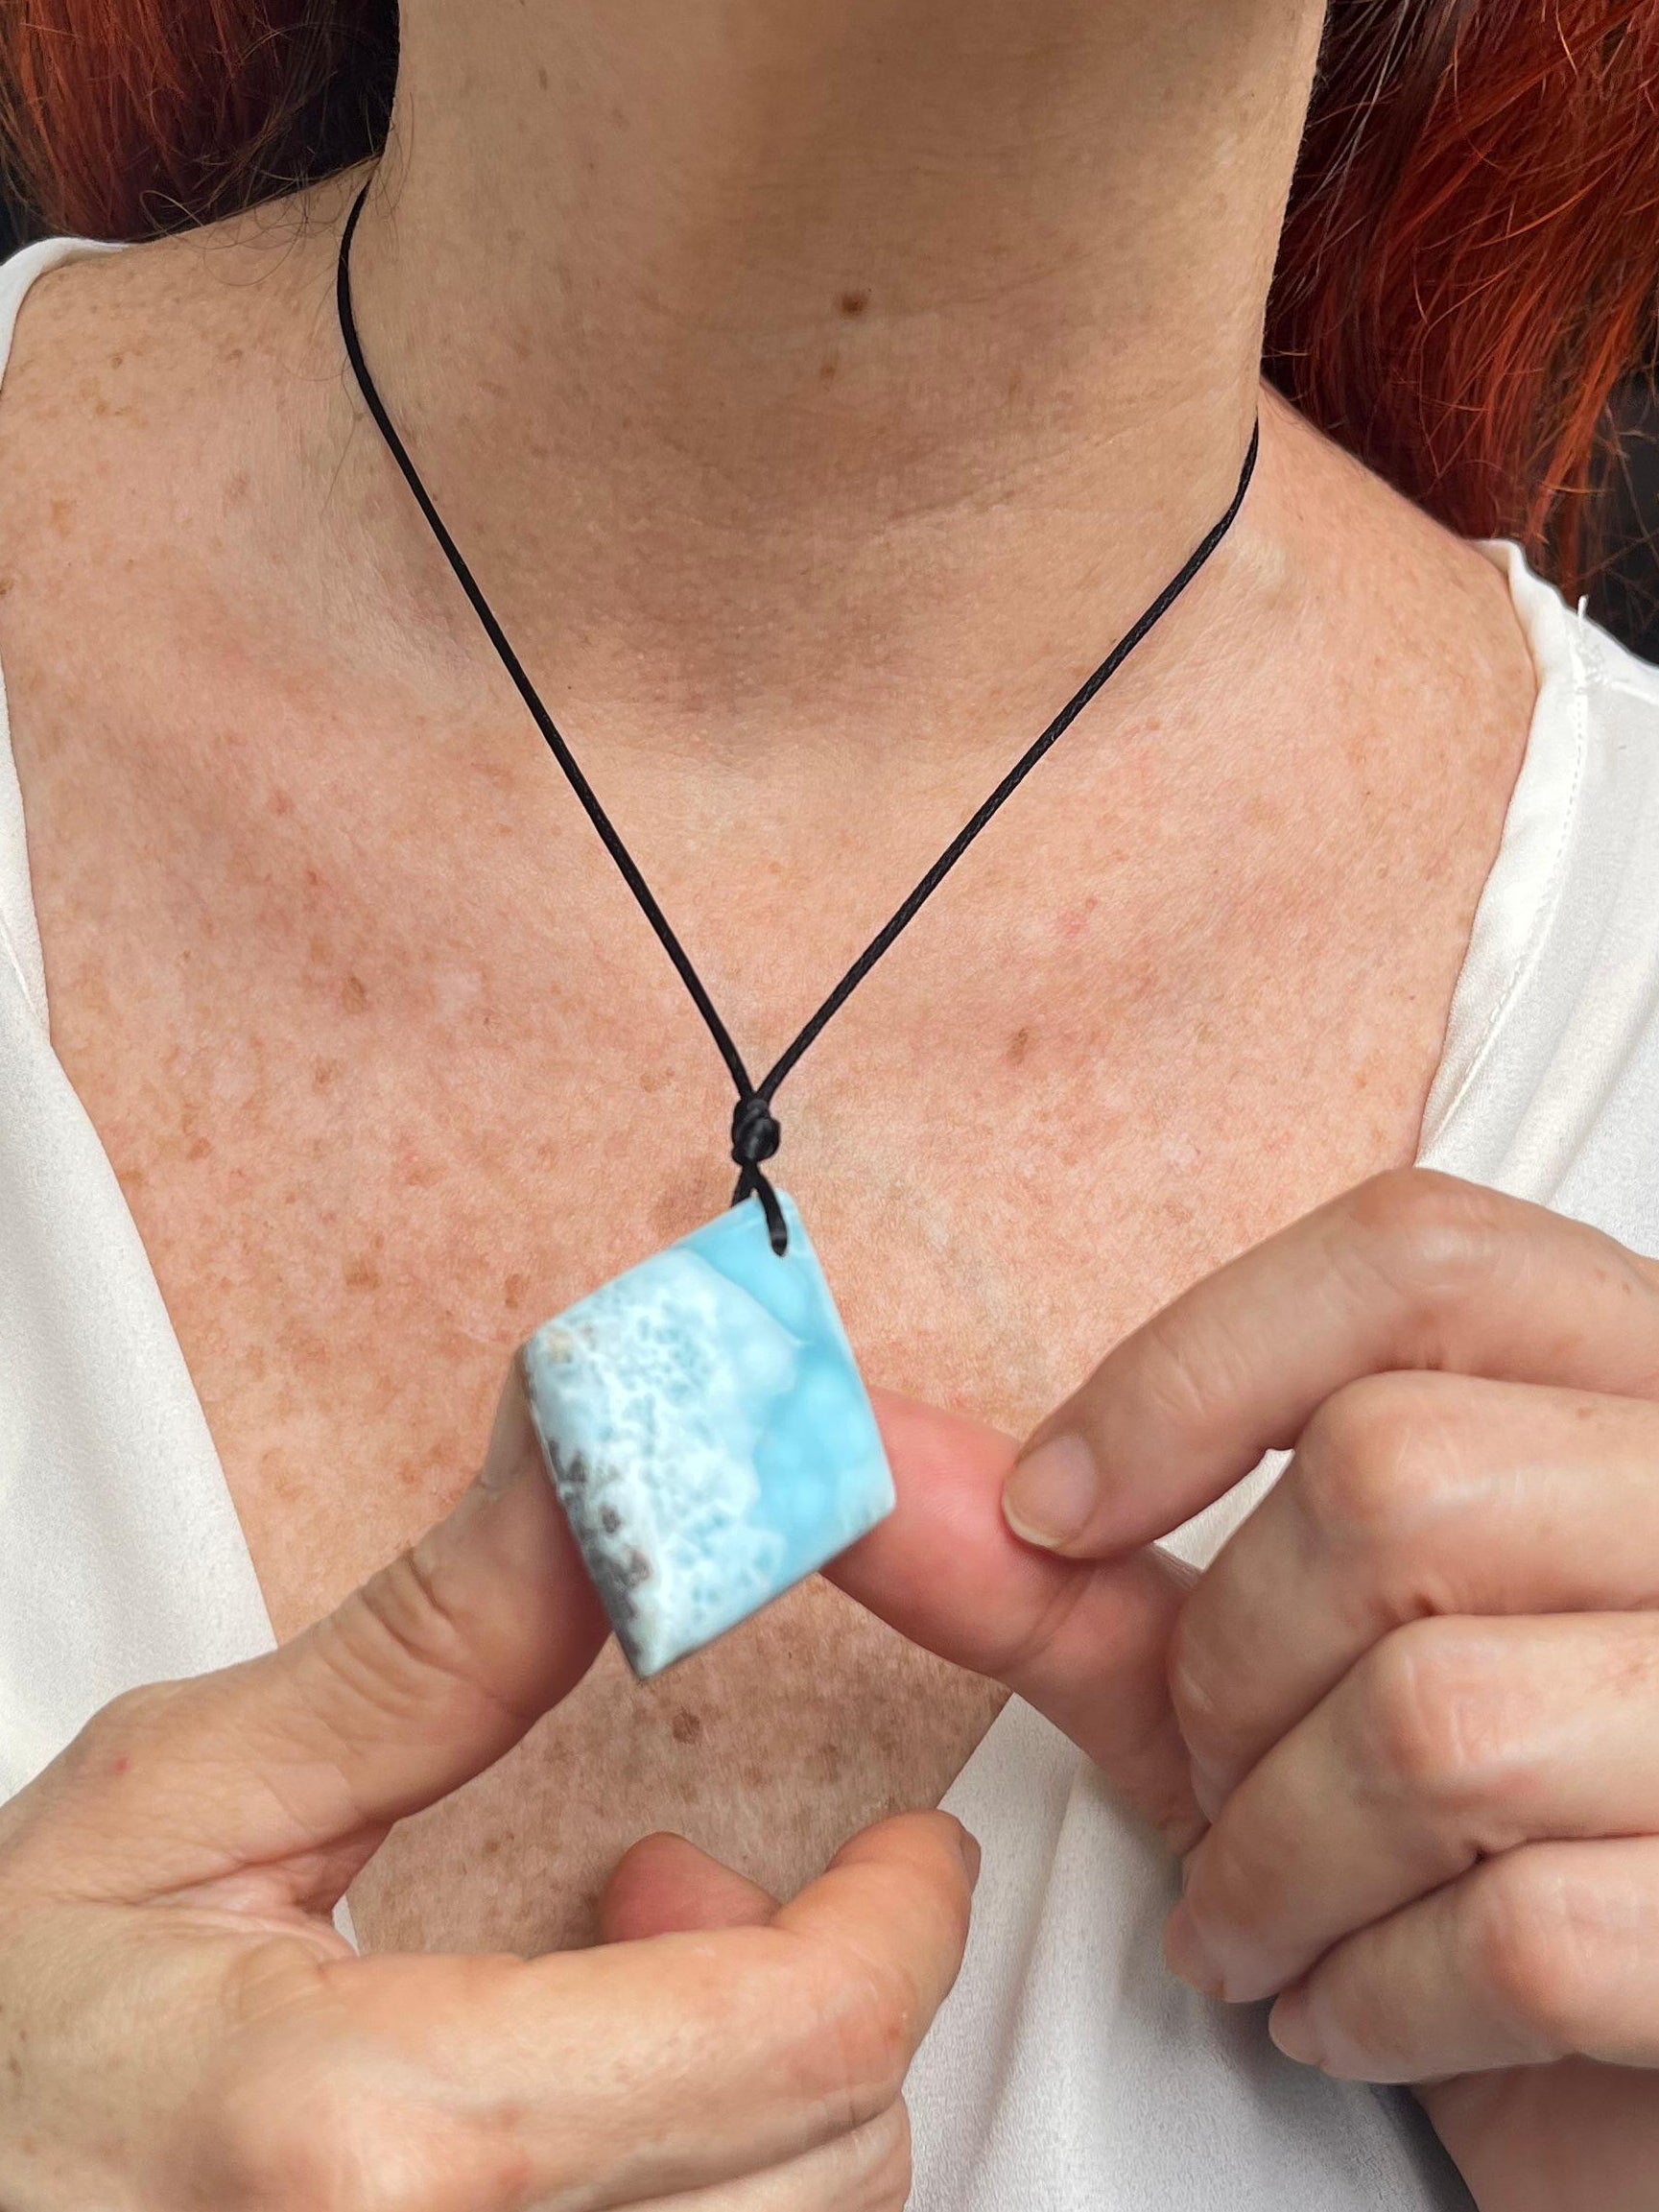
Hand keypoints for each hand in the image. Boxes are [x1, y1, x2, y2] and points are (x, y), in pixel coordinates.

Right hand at [0, 1373, 975, 2210]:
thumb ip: (430, 1650)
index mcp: (376, 2142)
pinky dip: (695, 2204)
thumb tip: (597, 1462)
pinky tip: (563, 2131)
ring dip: (757, 2117)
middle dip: (821, 2002)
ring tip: (598, 1998)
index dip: (900, 1921)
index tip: (908, 1850)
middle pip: (826, 2167)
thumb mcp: (175, 1807)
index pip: (797, 2041)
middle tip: (682, 1892)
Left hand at [836, 1171, 1658, 2210]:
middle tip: (1213, 1776)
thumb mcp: (1263, 1671)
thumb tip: (864, 1470)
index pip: (1414, 1256)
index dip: (1192, 1368)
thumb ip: (1077, 1575)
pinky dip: (1369, 1995)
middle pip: (1394, 1478)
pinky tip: (1350, 2002)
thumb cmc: (1449, 1825)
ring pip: (1434, 1714)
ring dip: (1273, 1856)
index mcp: (1628, 1380)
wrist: (1625, 2049)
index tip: (1054, 1509)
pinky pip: (1515, 1932)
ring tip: (1263, 1913)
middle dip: (1228, 1666)